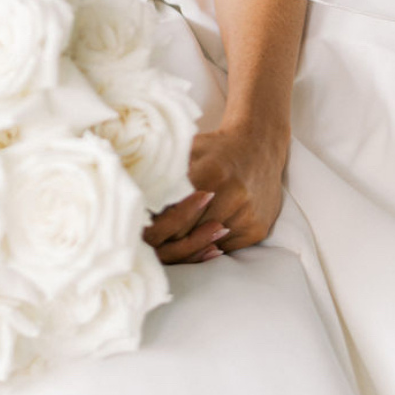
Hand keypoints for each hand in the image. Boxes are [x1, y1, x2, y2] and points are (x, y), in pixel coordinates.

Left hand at [142, 119, 288, 264]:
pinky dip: (208, 247)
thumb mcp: (189, 149)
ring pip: (206, 244)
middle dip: (164, 239)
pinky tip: (196, 240)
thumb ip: (166, 170)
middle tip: (144, 241)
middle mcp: (233, 196)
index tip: (137, 225)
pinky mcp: (257, 229)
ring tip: (166, 244)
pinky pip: (225, 248)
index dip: (153, 223)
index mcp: (211, 173)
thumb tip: (134, 193)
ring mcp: (247, 215)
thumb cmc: (216, 148)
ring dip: (186, 246)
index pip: (174, 214)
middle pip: (187, 233)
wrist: (259, 146)